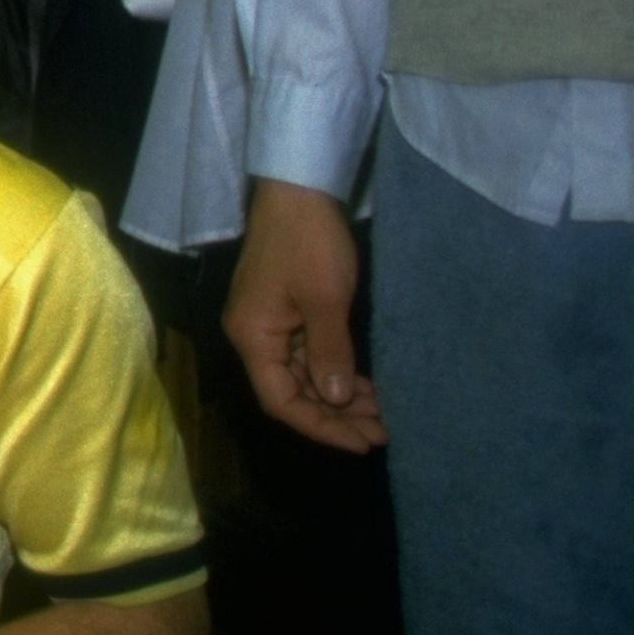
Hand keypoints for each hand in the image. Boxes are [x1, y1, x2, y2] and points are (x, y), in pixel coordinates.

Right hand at [224, 178, 384, 451]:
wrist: (297, 191)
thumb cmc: (310, 242)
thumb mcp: (326, 299)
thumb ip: (329, 352)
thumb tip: (333, 400)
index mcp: (253, 336)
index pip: (280, 400)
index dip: (319, 427)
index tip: (362, 442)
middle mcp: (254, 336)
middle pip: (290, 392)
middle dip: (333, 416)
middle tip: (380, 433)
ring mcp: (268, 324)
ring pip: (301, 376)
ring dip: (337, 397)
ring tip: (380, 414)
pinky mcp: (283, 312)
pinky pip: (306, 356)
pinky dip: (333, 372)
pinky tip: (362, 385)